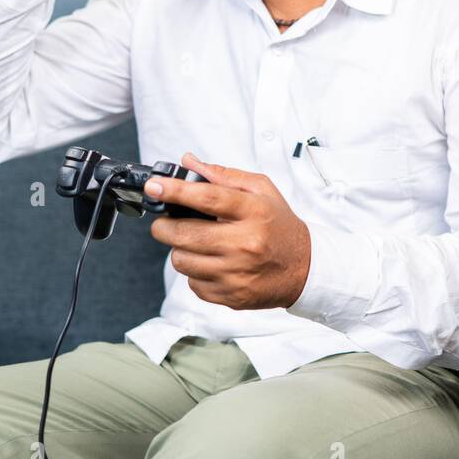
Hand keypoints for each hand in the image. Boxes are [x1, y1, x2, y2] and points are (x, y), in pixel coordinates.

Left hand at [143, 152, 311, 309]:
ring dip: (182, 250)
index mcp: (253, 212)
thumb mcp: (262, 191)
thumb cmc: (279, 226)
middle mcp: (245, 243)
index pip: (207, 197)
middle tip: (166, 223)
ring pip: (181, 260)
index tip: (154, 187)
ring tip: (199, 244)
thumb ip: (224, 175)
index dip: (174, 191)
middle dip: (164, 226)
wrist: (304, 268)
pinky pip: (192, 283)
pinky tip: (213, 264)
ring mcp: (237, 273)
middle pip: (184, 233)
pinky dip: (196, 272)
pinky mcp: (231, 296)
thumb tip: (188, 162)